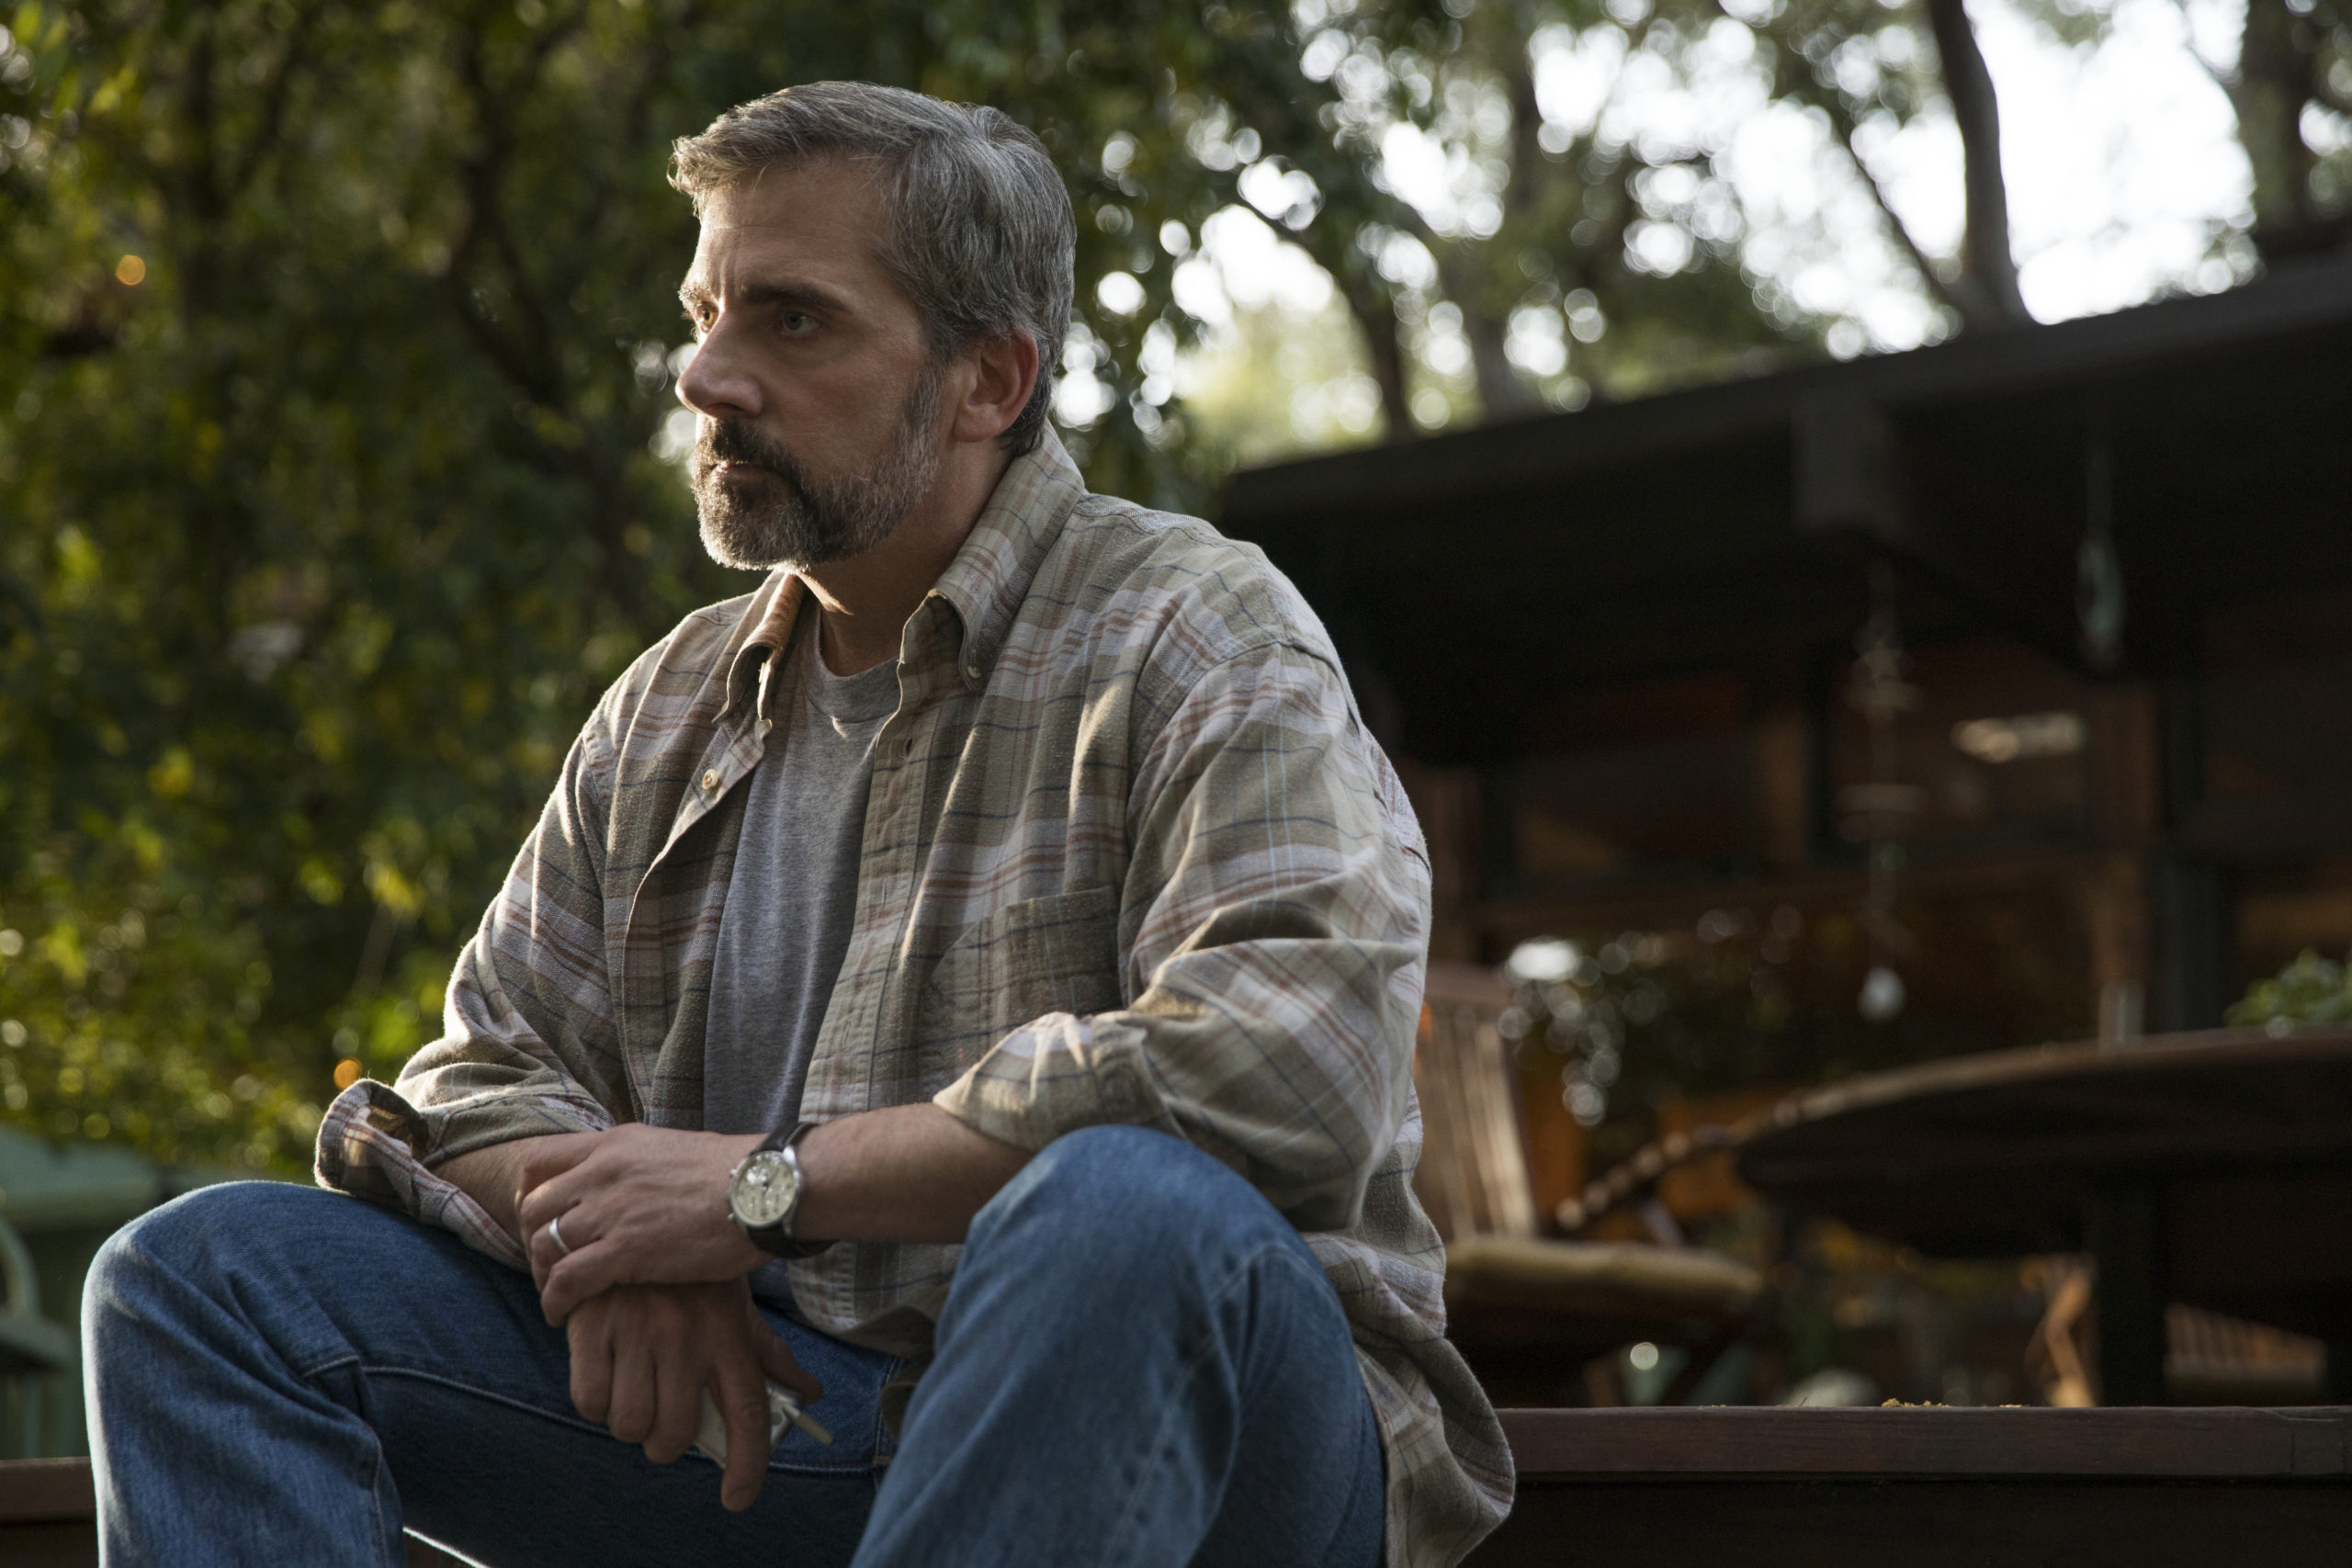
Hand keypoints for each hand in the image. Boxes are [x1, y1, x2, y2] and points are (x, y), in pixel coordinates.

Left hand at [516, 1123, 767, 1322]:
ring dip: (543, 1276)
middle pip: (534, 1207)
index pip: (540, 1163)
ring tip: (556, 1294)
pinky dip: (555, 1301)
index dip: (528, 1195)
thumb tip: (634, 1184)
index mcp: (615, 1144)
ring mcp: (611, 1210)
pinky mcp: (625, 1250)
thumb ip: (640, 1165)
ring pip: (544, 1245)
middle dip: (531, 1241)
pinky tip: (562, 1315)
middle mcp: (603, 1172)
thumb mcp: (673, 1150)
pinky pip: (566, 1280)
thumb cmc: (735, 1175)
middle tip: (547, 1265)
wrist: (765, 1189)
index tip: (539, 1219)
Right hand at [567, 1279, 820, 1511]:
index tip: (737, 1497)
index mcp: (727, 1331)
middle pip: (676, 1433)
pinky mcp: (592, 1327)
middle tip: (666, 1425)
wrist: (631, 1214)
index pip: (747, 1410)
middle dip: (668, 1444)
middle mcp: (685, 1334)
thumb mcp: (734, 1305)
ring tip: (635, 1395)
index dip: (747, 1464)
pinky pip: (589, 1400)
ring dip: (631, 1424)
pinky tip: (606, 1377)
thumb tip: (808, 1393)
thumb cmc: (690, 1275)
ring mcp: (637, 1331)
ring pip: (630, 1424)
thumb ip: (767, 1353)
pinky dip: (596, 1403)